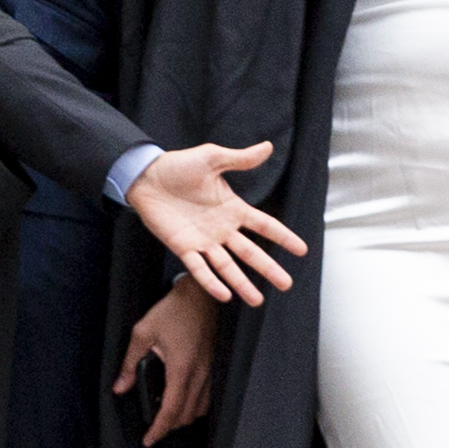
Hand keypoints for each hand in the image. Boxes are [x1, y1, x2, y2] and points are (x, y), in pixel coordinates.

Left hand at [116, 283, 221, 444]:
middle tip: (153, 429)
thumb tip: (119, 387)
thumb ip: (130, 362)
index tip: (148, 440)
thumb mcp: (143, 332)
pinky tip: (184, 398)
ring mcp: (211, 370)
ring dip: (184, 416)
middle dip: (170, 426)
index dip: (159, 429)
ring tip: (167, 415)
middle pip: (187, 414)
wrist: (202, 294)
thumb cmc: (174, 310)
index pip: (171, 410)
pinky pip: (208, 395)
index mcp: (181, 369)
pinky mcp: (215, 364)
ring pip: (200, 408)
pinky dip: (195, 405)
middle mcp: (200, 374)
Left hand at [123, 142, 301, 303]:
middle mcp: (221, 229)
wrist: (146, 176)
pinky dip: (211, 282)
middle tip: (286, 285)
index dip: (283, 237)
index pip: (264, 225)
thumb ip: (240, 158)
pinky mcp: (182, 248)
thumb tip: (268, 147)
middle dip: (268, 269)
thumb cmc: (179, 166)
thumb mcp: (212, 158)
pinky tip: (224, 295)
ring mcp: (203, 241)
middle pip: (250, 253)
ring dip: (242, 284)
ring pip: (227, 267)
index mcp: (232, 208)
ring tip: (257, 300)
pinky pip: (199, 268)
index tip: (302, 250)